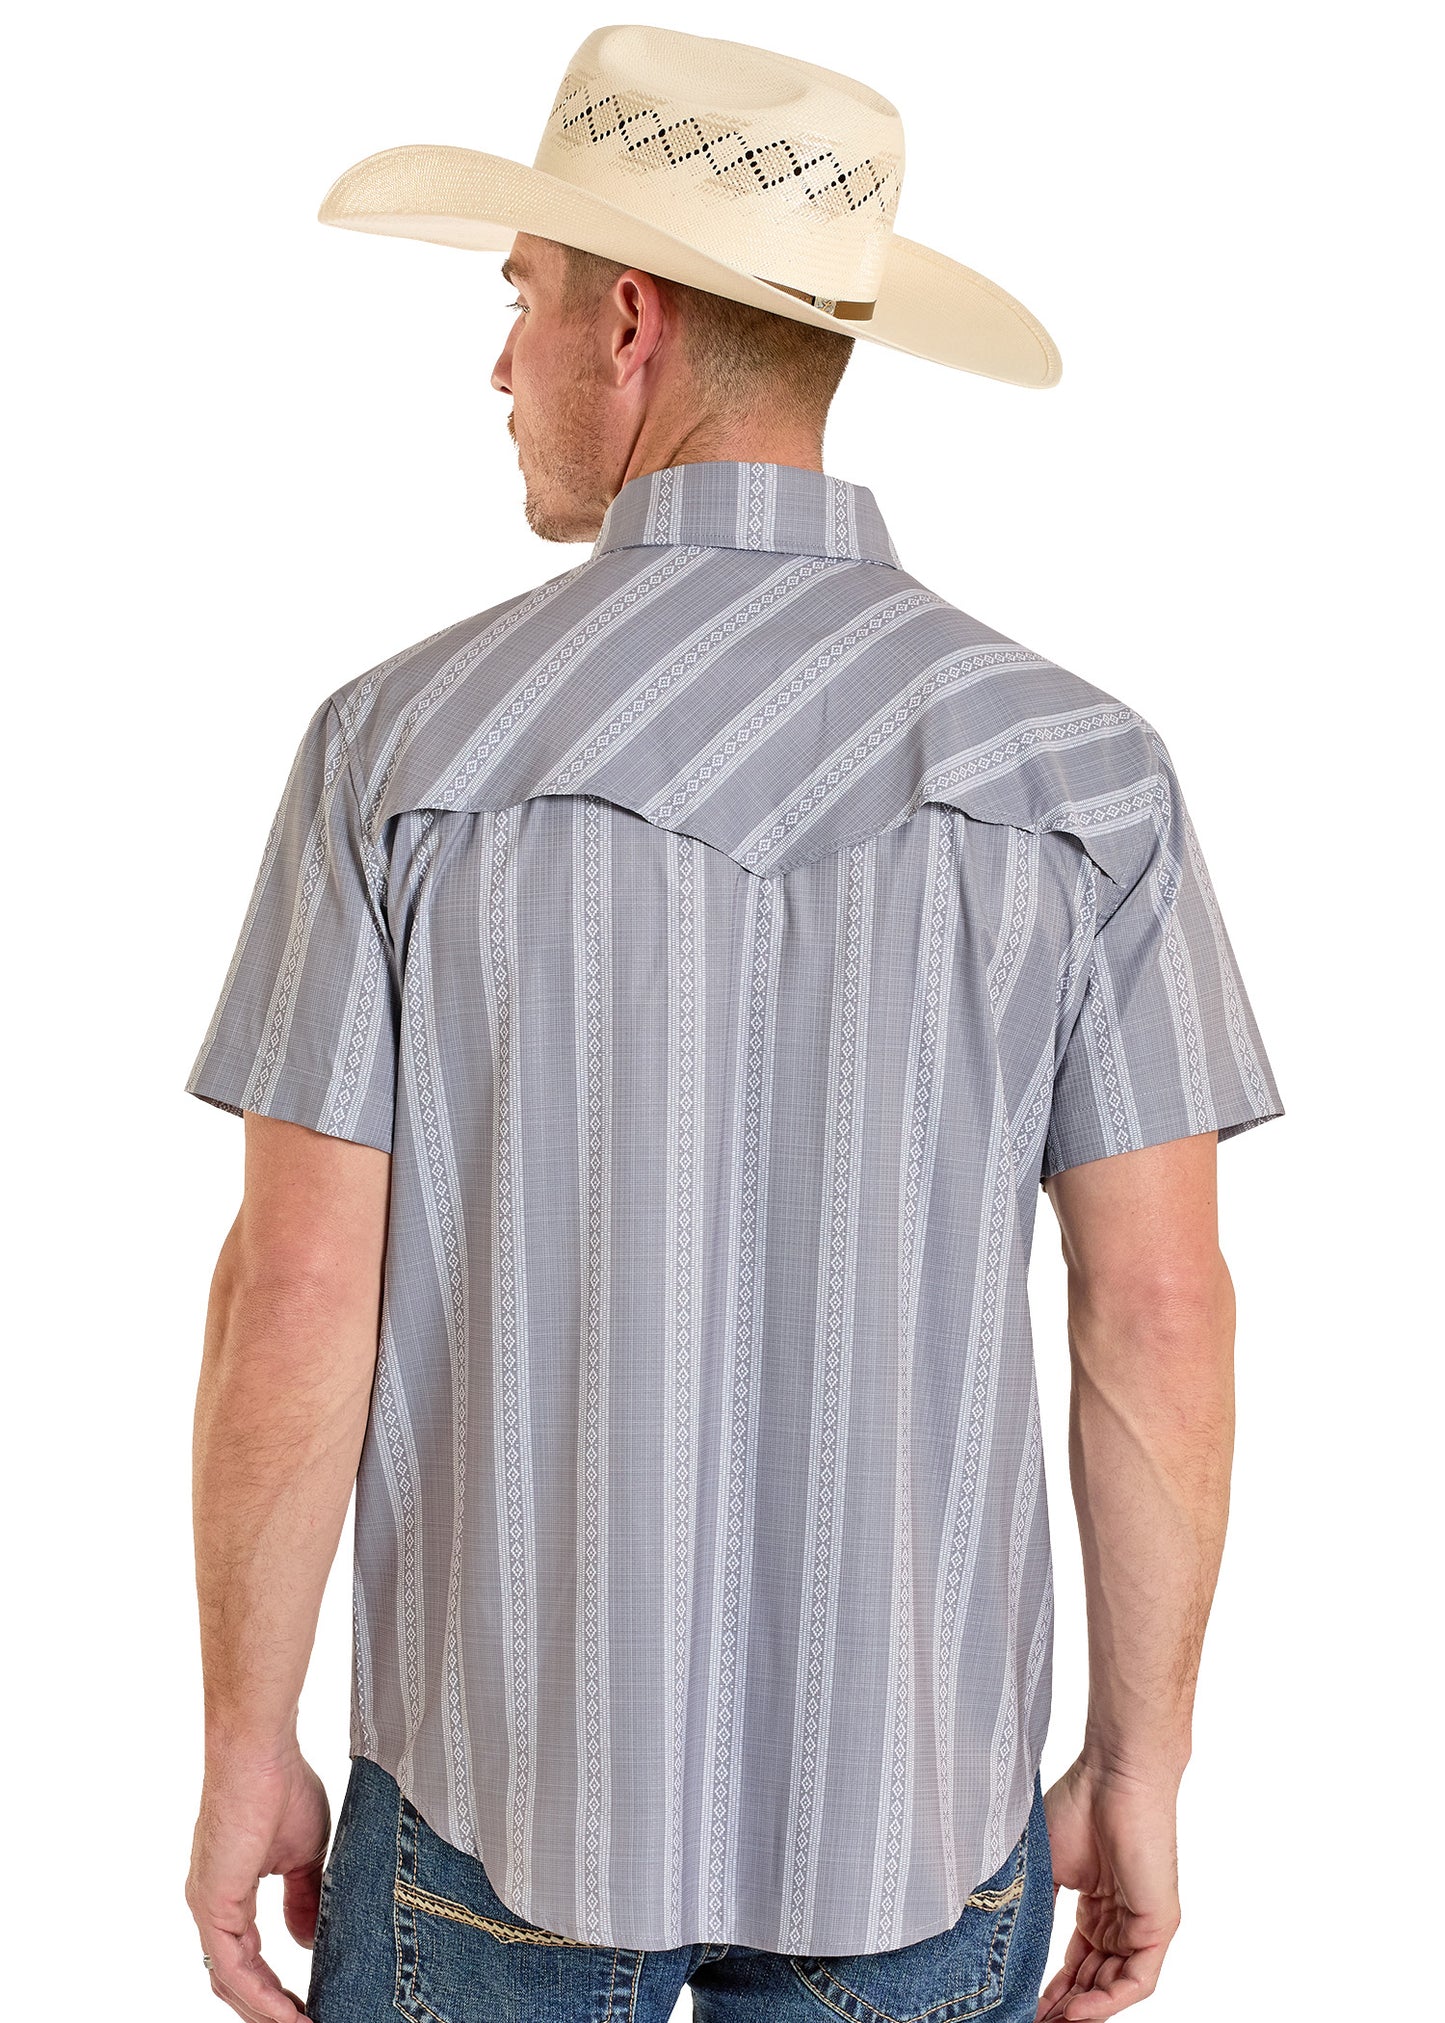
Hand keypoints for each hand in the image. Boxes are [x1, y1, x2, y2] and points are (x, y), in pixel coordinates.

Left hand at [185, 1742, 329, 2020]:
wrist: (262, 1751)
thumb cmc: (280, 1785)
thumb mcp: (304, 1854)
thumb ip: (304, 1899)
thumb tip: (306, 1942)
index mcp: (228, 1895)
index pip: (246, 1960)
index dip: (274, 1991)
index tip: (309, 2008)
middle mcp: (211, 1907)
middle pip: (234, 1981)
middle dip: (268, 2011)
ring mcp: (208, 1906)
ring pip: (230, 1982)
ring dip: (266, 2011)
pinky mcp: (212, 1902)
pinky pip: (231, 1967)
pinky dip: (259, 1996)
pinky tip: (286, 2014)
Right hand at [1033, 1756, 1181, 2019]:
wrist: (1112, 1775)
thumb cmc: (1077, 1806)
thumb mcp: (1043, 1868)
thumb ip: (1032, 1909)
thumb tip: (1002, 1945)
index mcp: (1095, 1906)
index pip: (1075, 1963)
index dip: (1051, 1989)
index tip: (1022, 2004)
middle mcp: (1120, 1920)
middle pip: (1092, 1981)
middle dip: (1063, 2007)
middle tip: (1031, 2020)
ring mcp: (1141, 1925)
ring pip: (1112, 1987)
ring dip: (1081, 2011)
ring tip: (1047, 2022)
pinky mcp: (1159, 1926)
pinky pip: (1136, 1980)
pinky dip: (1106, 2002)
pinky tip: (1076, 2013)